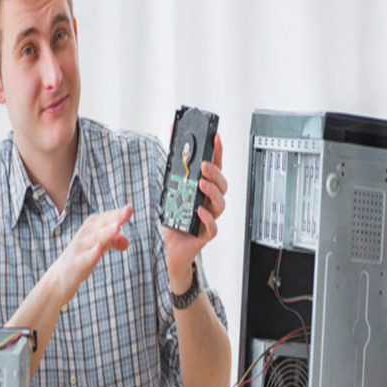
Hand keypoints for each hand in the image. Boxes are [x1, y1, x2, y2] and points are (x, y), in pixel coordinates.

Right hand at [53, 204, 132, 303]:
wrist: (58, 278)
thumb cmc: (81, 259)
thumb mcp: (98, 248)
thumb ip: (112, 242)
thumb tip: (126, 241)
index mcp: (90, 229)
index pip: (106, 218)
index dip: (118, 213)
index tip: (130, 208)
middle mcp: (85, 236)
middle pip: (101, 224)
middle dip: (115, 217)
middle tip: (129, 209)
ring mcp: (79, 249)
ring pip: (94, 239)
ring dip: (106, 232)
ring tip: (118, 226)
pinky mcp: (76, 264)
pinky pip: (84, 258)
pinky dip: (91, 254)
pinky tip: (98, 249)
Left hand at [163, 133, 227, 291]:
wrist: (165, 249)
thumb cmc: (171, 220)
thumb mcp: (168, 190)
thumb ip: (172, 168)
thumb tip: (171, 140)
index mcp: (202, 191)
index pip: (214, 169)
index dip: (217, 153)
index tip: (216, 137)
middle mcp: (208, 203)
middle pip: (221, 185)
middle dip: (215, 173)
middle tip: (204, 166)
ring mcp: (208, 219)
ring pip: (220, 204)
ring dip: (212, 192)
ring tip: (201, 184)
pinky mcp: (203, 235)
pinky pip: (212, 227)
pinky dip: (208, 218)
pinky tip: (199, 210)